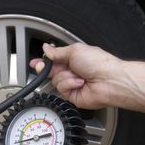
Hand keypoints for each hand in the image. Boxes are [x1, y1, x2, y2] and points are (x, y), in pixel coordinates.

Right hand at [30, 43, 144, 112]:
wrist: (109, 81)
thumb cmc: (99, 63)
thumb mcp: (75, 50)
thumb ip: (58, 52)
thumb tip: (47, 49)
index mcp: (73, 59)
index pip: (54, 60)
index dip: (43, 62)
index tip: (35, 63)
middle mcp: (72, 72)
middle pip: (52, 72)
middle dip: (49, 69)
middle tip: (45, 68)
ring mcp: (72, 84)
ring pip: (55, 81)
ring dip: (65, 76)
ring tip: (78, 75)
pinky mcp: (72, 95)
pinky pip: (62, 89)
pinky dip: (69, 84)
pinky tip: (79, 83)